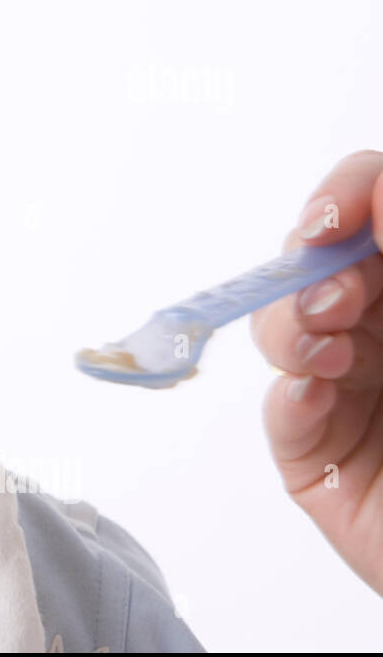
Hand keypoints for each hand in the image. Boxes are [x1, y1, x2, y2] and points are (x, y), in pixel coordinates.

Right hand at [249, 150, 382, 595]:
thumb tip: (380, 202)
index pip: (367, 213)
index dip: (345, 197)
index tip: (339, 215)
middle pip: (313, 267)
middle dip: (311, 270)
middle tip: (342, 298)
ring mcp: (354, 394)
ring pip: (284, 332)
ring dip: (291, 329)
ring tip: (327, 356)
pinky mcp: (323, 458)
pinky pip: (283, 416)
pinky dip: (287, 397)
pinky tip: (314, 396)